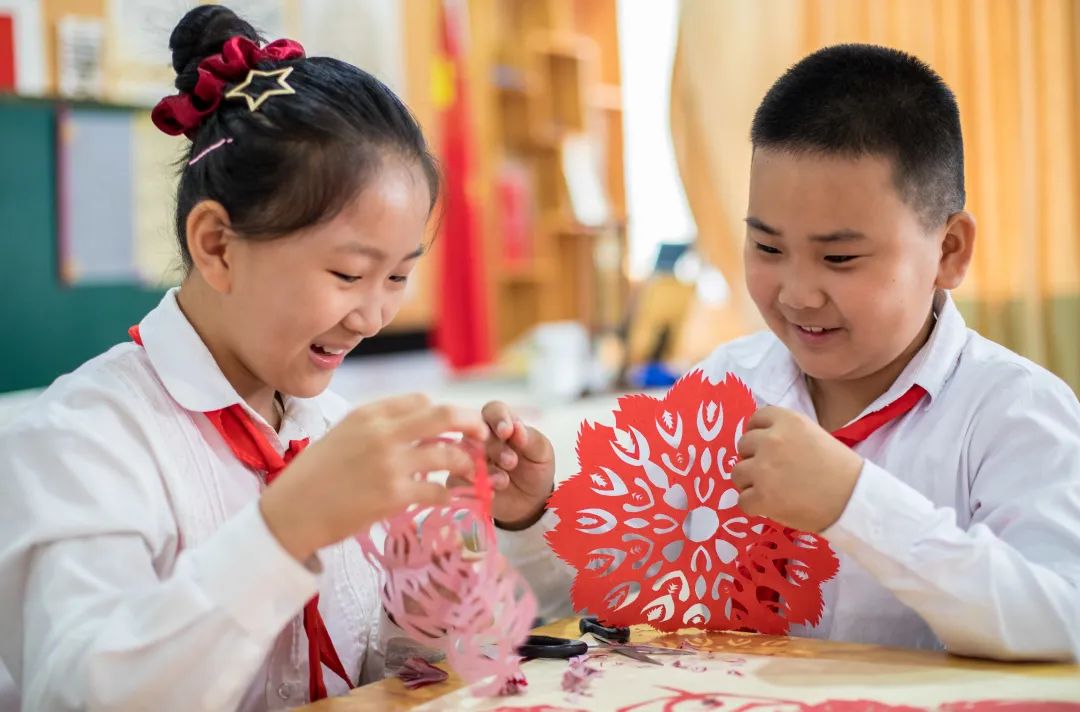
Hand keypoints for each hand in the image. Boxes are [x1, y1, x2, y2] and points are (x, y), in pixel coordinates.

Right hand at [260, 393, 486, 560]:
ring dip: (466, 464)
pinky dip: (449, 493)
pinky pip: (437, 490)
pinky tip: (448, 498)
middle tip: (483, 437)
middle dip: (471, 423)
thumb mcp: (340, 435)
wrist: (289, 513)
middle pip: (444, 415)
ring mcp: (390, 463)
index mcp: (368, 413)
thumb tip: (408, 425)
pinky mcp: (394, 495)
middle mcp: (382, 432)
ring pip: (449, 454)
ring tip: (470, 473)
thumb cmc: (312, 478)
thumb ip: (373, 427)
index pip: (421, 401)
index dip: (443, 413)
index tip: (454, 426)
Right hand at [446, 401, 555, 529]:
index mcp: (500, 423)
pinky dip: (473, 486)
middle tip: (511, 462)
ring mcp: (466, 457)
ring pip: (463, 455)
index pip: (493, 411)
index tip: (507, 432)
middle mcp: (479, 437)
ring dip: (483, 469)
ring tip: (503, 481)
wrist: (530, 502)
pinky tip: (489, 492)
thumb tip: (517, 427)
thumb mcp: (542, 453)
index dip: (498, 419)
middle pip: (476, 432)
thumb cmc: (534, 469)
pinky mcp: (459, 480)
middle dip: (494, 447)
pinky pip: (456, 479)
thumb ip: (531, 438)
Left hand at [732, 406, 863, 532]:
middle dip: (753, 459)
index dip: (758, 434)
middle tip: (772, 472)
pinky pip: (742, 500)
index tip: (766, 448)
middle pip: (743, 446)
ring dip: (749, 483)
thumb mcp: (814, 434)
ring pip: (737, 473)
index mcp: (787, 420)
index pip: (755, 419)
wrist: (855, 500)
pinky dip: (754, 506)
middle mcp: (771, 440)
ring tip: (771, 490)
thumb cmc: (840, 469)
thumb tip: (759, 441)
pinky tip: (771, 506)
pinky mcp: (761, 496)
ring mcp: (763, 468)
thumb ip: (786, 433)